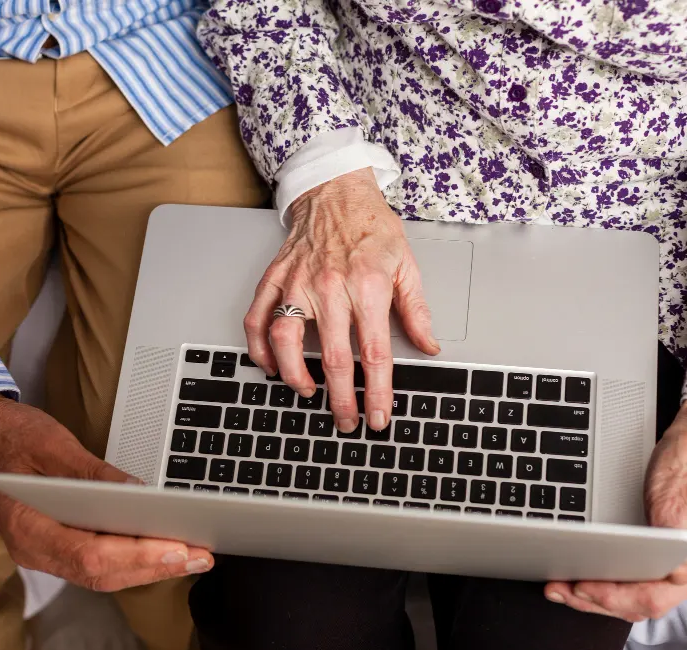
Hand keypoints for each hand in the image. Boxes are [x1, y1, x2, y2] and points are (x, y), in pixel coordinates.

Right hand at [0, 395, 212, 591]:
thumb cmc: (9, 435)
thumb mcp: (52, 444)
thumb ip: (92, 473)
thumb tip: (135, 492)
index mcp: (27, 527)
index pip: (90, 555)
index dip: (137, 555)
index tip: (177, 548)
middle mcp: (33, 549)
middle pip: (101, 573)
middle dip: (154, 567)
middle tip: (200, 557)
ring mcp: (42, 551)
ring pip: (102, 574)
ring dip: (148, 568)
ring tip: (192, 557)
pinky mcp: (55, 543)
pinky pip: (97, 562)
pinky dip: (131, 560)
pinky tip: (160, 550)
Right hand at [246, 168, 439, 432]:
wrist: (336, 191)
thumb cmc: (371, 227)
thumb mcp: (407, 265)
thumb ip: (416, 310)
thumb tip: (428, 346)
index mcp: (368, 287)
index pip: (374, 353)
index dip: (377, 392)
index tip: (378, 416)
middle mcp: (330, 288)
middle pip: (333, 358)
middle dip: (341, 399)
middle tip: (347, 421)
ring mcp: (297, 283)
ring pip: (286, 342)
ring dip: (295, 377)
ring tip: (308, 393)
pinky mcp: (275, 279)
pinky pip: (258, 319)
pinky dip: (259, 348)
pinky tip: (270, 366)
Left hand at [545, 400, 686, 621]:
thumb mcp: (677, 500)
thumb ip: (673, 538)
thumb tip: (677, 575)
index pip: (653, 597)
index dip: (613, 597)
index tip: (582, 587)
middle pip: (640, 604)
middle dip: (595, 601)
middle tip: (559, 590)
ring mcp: (682, 571)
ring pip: (635, 599)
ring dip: (597, 597)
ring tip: (562, 589)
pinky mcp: (666, 561)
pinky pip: (636, 584)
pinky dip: (609, 585)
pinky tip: (586, 579)